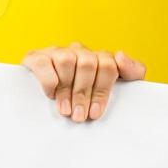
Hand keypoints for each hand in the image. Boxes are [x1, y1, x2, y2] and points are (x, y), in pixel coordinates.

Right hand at [21, 43, 146, 121]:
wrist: (48, 105)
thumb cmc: (88, 101)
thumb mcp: (116, 90)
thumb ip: (132, 72)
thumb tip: (120, 56)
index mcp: (100, 58)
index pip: (109, 65)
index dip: (102, 91)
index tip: (95, 113)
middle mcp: (80, 51)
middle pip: (88, 63)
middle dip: (84, 94)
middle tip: (79, 116)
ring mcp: (58, 52)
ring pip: (67, 60)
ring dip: (67, 90)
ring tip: (65, 111)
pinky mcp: (36, 57)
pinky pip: (43, 62)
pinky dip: (48, 81)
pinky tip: (50, 95)